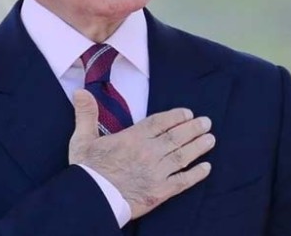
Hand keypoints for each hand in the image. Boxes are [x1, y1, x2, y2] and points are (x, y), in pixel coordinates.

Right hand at [68, 89, 214, 219]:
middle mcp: (148, 153)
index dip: (175, 117)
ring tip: (211, 139)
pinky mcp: (160, 192)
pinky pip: (182, 181)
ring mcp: (156, 173)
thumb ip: (86, 114)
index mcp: (132, 138)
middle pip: (176, 137)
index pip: (160, 123)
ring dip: (198, 147)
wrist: (91, 199)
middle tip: (206, 123)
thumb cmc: (87, 170)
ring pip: (182, 156)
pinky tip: (206, 168)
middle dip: (193, 129)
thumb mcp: (82, 139)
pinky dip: (196, 174)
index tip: (188, 113)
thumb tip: (80, 91)